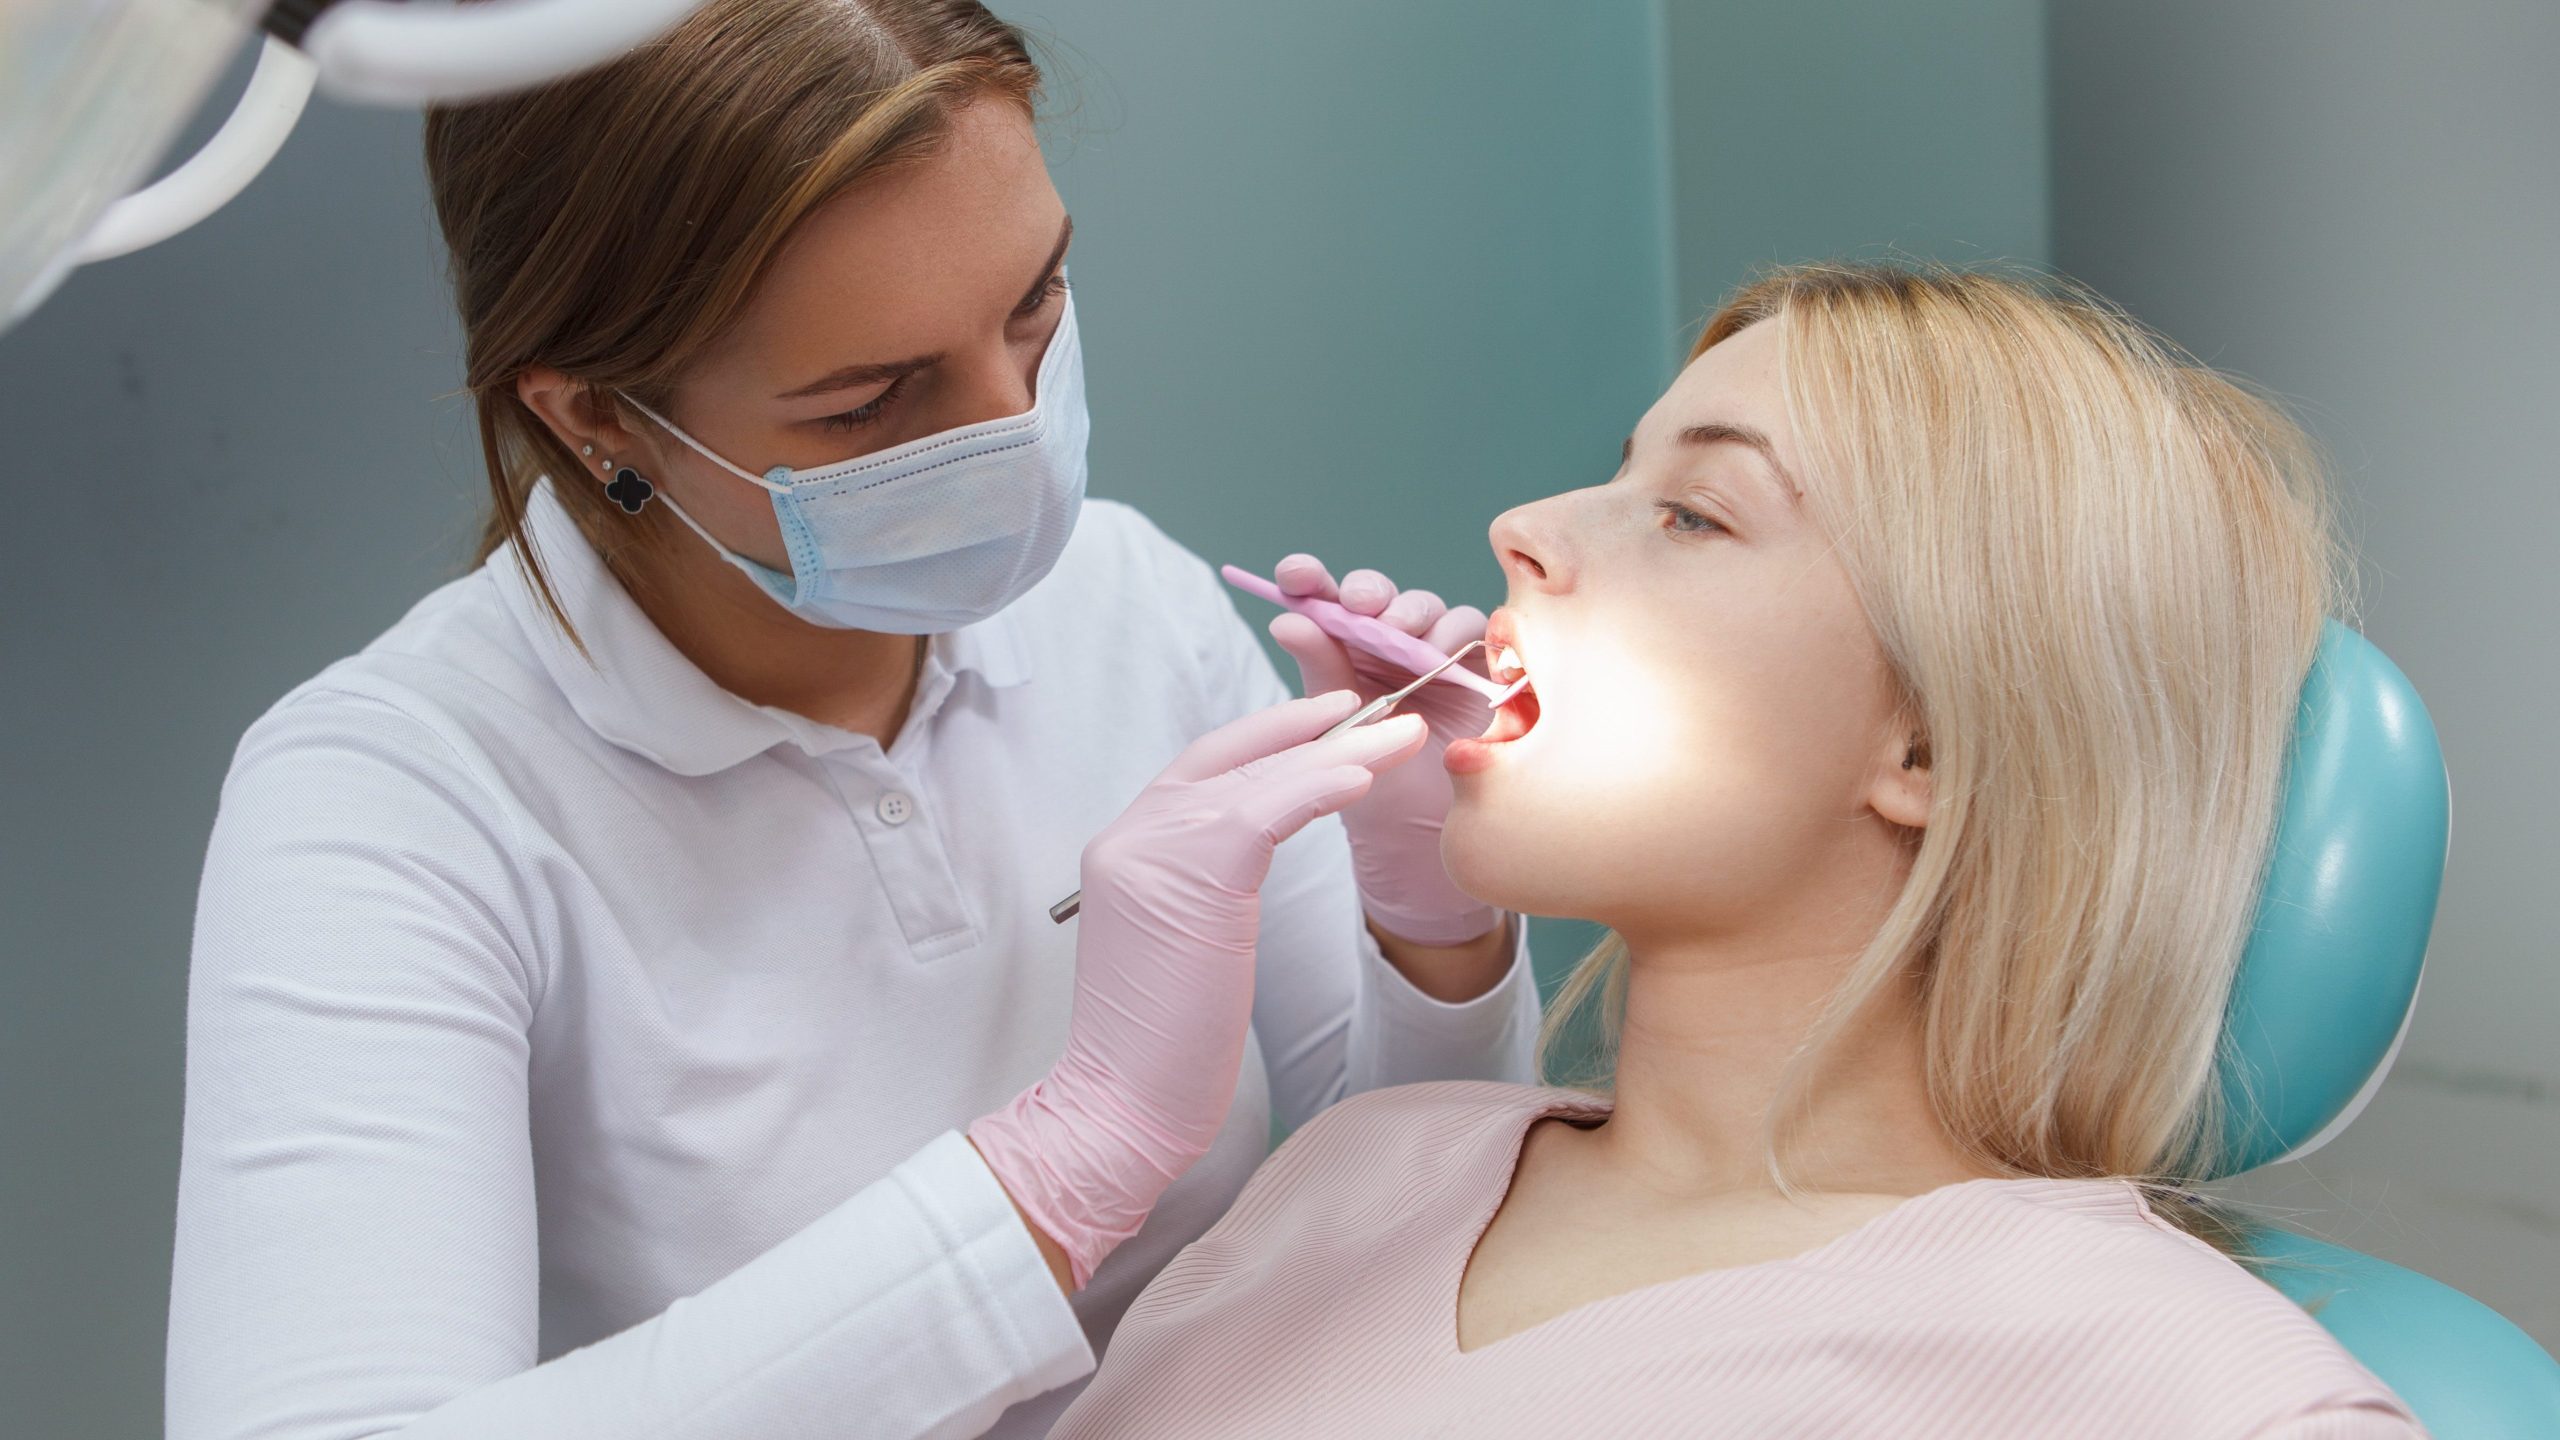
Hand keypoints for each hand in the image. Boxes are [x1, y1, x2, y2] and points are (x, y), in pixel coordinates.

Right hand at [968, 691, 1426, 1287]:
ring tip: (1404, 735)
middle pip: (1232, 758)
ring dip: (1340, 751)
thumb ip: (1199, 884)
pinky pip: (1264, 812)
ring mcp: (1150, 852)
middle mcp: (1130, 836)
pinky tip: (1363, 773)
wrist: (1116, 1106)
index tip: (1325, 720)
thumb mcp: (1178, 942)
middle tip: (1375, 705)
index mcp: (1126, 847)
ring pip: (1258, 778)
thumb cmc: (1158, 1046)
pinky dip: (1318, 786)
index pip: (1203, 768)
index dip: (1267, 737)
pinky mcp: (1188, 880)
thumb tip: (1250, 849)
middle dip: (1309, 727)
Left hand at [1264, 554, 1504, 947]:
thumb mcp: (1332, 726)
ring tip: (1403, 639)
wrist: (1415, 836)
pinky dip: (1463, 634)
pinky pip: (1478, 633)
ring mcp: (1433, 653)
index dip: (1309, 579)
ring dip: (1414, 616)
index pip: (1322, 601)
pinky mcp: (1478, 668)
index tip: (1293, 576)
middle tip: (1360, 607)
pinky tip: (1448, 650)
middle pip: (1380, 596)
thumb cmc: (1365, 780)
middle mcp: (1386, 643)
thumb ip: (1319, 670)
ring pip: (1428, 609)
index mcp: (1340, 649)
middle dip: (1369, 593)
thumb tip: (1287, 618)